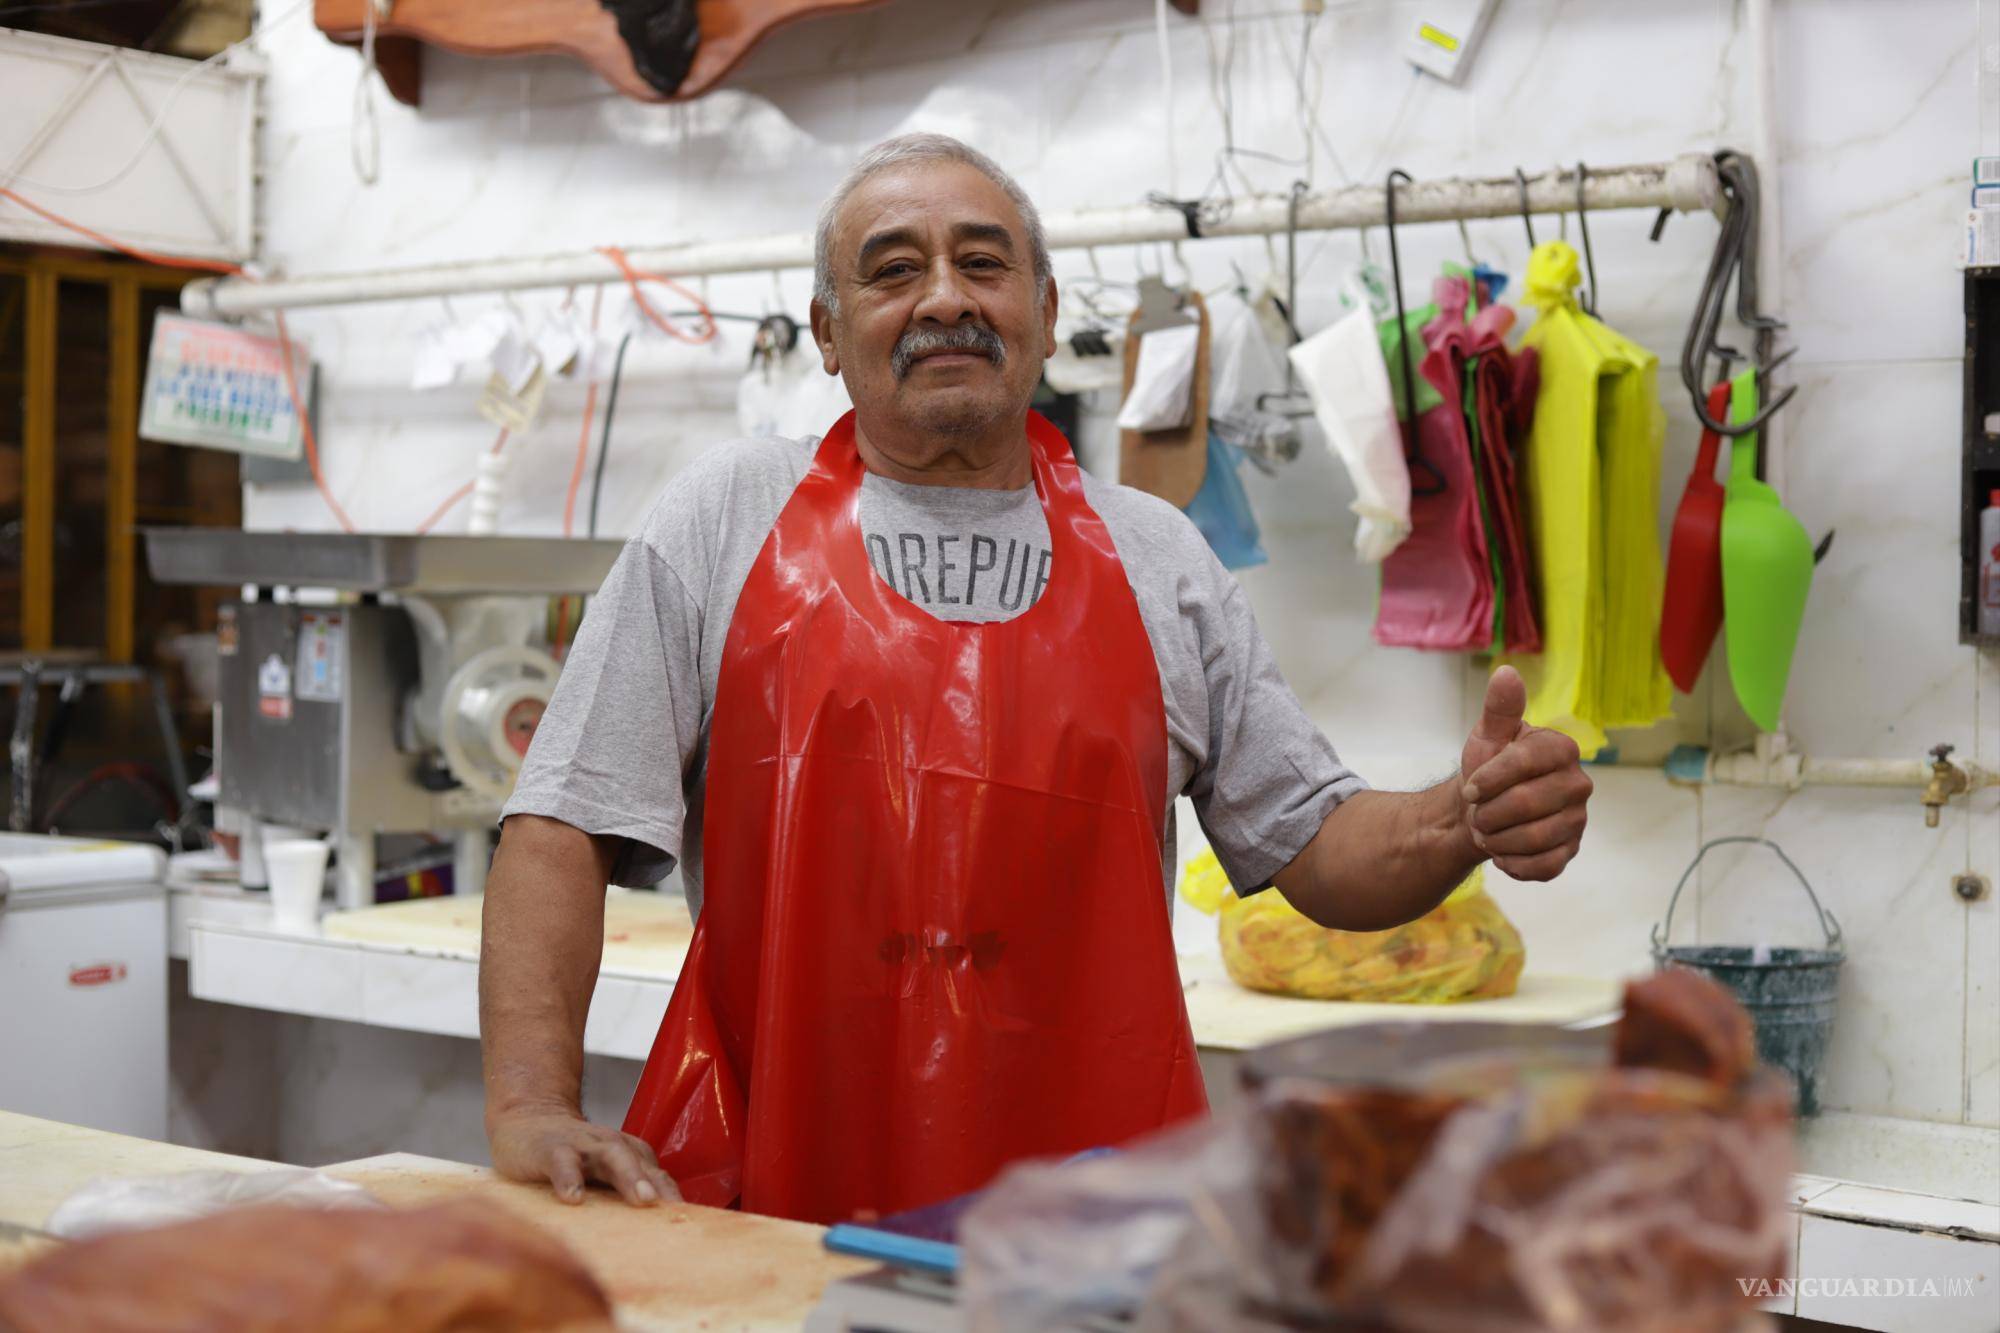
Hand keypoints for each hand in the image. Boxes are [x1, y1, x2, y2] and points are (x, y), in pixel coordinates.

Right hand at [487, 1104, 680, 1206]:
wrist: (528, 1118)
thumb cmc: (573, 1155)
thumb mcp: (602, 1172)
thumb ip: (624, 1194)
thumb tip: (653, 1235)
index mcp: (628, 1155)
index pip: (657, 1175)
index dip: (672, 1197)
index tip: (691, 1223)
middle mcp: (610, 1147)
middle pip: (640, 1163)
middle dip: (657, 1184)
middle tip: (671, 1208)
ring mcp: (582, 1145)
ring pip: (611, 1155)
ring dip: (628, 1176)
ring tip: (640, 1199)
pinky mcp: (550, 1148)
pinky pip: (563, 1161)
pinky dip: (569, 1178)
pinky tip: (572, 1198)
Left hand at [1457, 666, 1591, 880]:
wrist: (1484, 809)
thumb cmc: (1488, 767)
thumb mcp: (1487, 735)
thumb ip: (1500, 708)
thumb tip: (1507, 672)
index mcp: (1561, 749)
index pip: (1526, 762)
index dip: (1491, 779)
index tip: (1470, 789)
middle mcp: (1578, 784)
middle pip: (1527, 804)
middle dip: (1489, 813)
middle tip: (1477, 813)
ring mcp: (1578, 820)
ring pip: (1533, 838)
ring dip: (1497, 840)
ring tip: (1487, 830)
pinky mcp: (1570, 851)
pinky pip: (1543, 866)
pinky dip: (1513, 863)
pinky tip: (1502, 852)